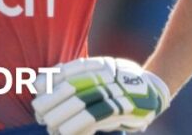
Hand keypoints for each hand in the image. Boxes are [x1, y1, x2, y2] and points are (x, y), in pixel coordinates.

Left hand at [31, 57, 170, 134]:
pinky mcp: (122, 109)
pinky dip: (77, 126)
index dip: (52, 78)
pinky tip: (64, 131)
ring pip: (82, 103)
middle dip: (53, 100)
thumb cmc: (124, 81)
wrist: (156, 90)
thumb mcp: (106, 69)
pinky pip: (95, 118)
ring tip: (48, 124)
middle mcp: (109, 75)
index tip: (36, 87)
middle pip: (74, 87)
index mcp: (102, 64)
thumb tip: (51, 76)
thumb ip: (84, 72)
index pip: (72, 69)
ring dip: (61, 115)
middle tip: (39, 111)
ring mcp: (116, 92)